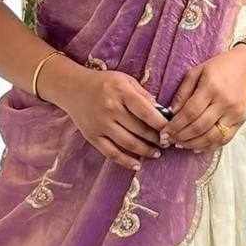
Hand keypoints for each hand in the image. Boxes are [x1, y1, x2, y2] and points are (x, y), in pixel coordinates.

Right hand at [49, 66, 166, 171]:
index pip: (146, 112)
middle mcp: (111, 109)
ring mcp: (100, 124)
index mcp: (121, 92)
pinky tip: (137, 165)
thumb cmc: (104, 83)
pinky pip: (111, 153)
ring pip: (128, 143)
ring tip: (156, 153)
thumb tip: (162, 113)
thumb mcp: (125, 81)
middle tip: (167, 143)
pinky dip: (126, 161)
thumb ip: (143, 95)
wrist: (73, 89)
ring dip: (146, 151)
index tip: (171, 130)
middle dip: (157, 139)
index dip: (162, 124)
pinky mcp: (92, 136)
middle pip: (139, 130)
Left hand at [159, 44, 245, 150]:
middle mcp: (224, 102)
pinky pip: (225, 138)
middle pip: (199, 127)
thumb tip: (171, 113)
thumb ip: (183, 92)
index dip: (175, 125)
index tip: (164, 132)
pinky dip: (210, 146)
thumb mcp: (197, 71)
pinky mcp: (242, 120)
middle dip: (181, 137)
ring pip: (212, 136)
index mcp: (211, 87)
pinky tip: (197, 147)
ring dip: (193, 144)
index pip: (190, 113)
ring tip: (180, 144)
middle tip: (169, 140)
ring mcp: (235, 113)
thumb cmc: (220, 66)